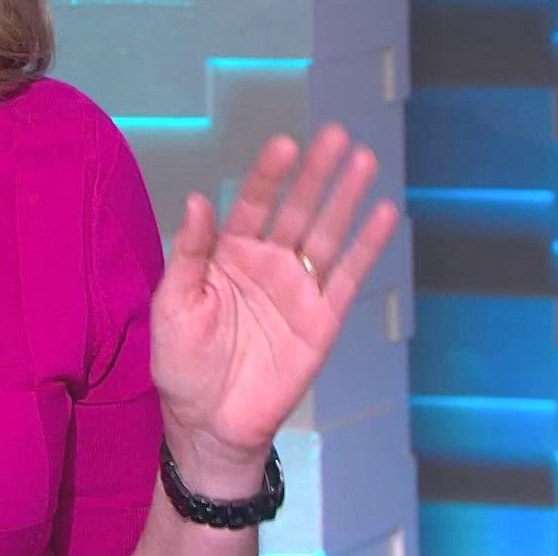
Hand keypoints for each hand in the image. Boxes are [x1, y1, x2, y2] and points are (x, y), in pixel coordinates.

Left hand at [150, 125, 400, 464]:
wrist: (209, 423)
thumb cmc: (182, 362)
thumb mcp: (173, 303)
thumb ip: (189, 252)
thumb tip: (198, 199)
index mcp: (227, 253)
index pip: (254, 203)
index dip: (270, 175)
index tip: (285, 144)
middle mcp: (267, 263)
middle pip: (297, 209)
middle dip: (316, 173)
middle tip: (336, 135)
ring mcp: (298, 290)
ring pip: (327, 234)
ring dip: (346, 198)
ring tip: (365, 160)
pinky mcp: (323, 320)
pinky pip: (347, 278)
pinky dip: (367, 247)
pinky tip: (384, 215)